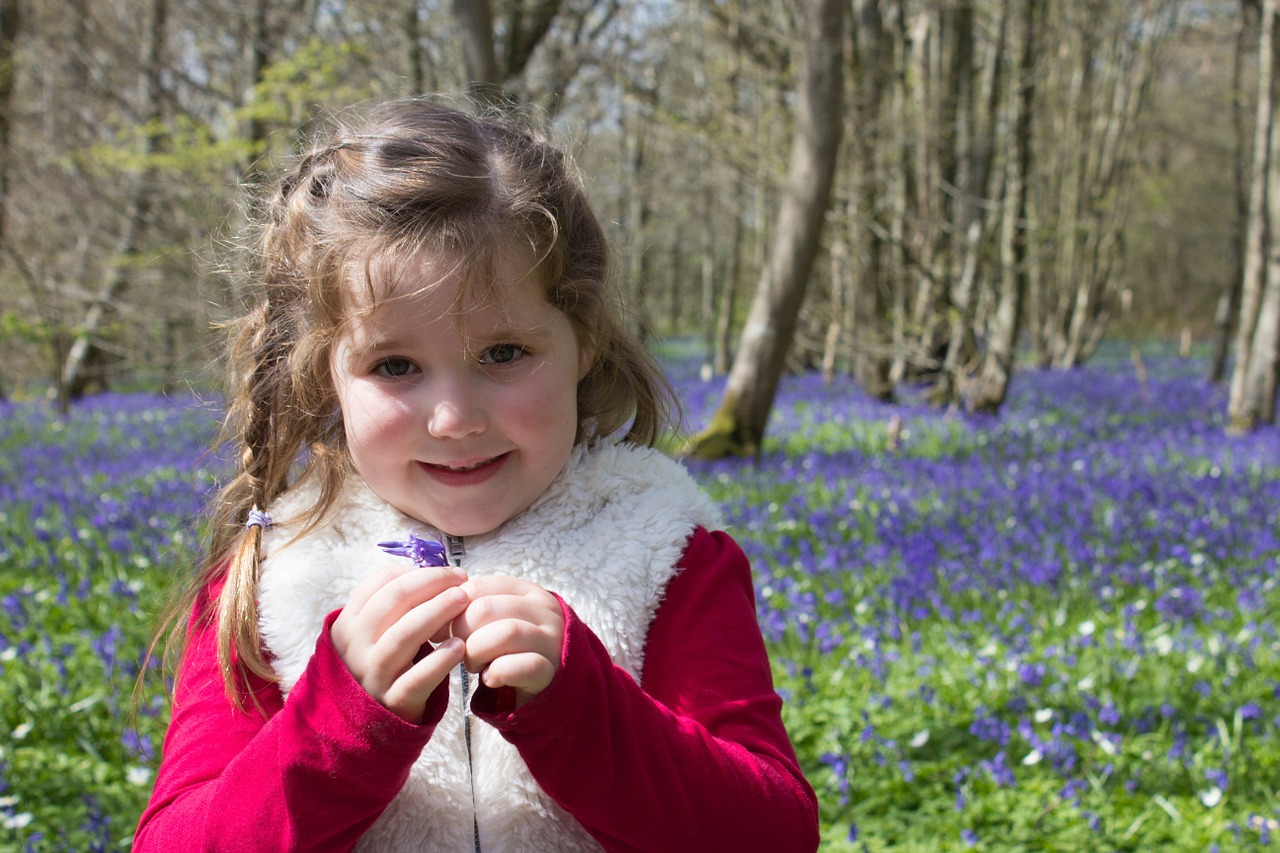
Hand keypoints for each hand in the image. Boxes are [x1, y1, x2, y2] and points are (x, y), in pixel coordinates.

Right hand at [330, 564, 470, 722]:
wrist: (368, 722)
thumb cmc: (382, 664)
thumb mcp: (373, 633)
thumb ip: (393, 604)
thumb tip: (429, 568)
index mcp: (348, 624)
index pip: (379, 584)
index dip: (416, 571)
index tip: (445, 570)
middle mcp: (355, 647)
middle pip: (393, 602)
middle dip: (430, 584)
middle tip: (460, 579)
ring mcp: (373, 675)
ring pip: (403, 635)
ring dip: (436, 613)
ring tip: (463, 600)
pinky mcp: (393, 700)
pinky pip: (417, 677)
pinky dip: (440, 660)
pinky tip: (460, 646)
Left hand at [450, 576, 564, 707]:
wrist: (550, 682)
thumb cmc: (514, 649)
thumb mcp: (500, 620)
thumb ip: (476, 608)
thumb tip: (434, 611)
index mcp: (528, 591)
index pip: (480, 586)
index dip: (453, 607)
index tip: (443, 628)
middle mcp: (544, 610)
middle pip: (487, 608)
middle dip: (462, 631)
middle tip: (459, 649)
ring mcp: (551, 639)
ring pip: (505, 633)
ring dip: (477, 652)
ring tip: (475, 664)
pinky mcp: (551, 669)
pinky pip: (519, 666)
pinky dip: (496, 673)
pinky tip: (490, 678)